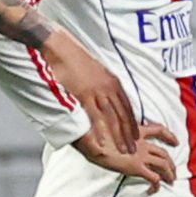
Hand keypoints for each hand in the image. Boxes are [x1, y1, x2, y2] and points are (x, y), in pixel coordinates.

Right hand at [39, 32, 138, 153]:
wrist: (59, 47)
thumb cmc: (73, 57)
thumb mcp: (94, 69)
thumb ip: (101, 84)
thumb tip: (103, 94)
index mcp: (112, 81)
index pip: (126, 106)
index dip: (132, 121)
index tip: (136, 134)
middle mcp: (108, 87)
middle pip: (123, 114)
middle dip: (129, 133)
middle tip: (134, 148)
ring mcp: (97, 91)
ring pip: (113, 118)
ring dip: (119, 135)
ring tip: (124, 150)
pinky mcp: (84, 94)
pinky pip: (96, 116)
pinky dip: (101, 130)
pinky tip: (104, 142)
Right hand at [73, 119, 178, 186]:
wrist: (92, 140)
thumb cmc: (93, 133)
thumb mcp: (107, 129)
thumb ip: (114, 133)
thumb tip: (108, 137)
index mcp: (136, 131)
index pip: (158, 130)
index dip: (169, 136)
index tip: (176, 141)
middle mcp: (142, 143)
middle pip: (164, 153)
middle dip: (171, 163)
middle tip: (173, 172)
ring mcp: (141, 155)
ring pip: (164, 165)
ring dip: (169, 174)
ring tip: (170, 181)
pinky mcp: (137, 167)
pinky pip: (153, 178)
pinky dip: (156, 186)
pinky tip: (151, 191)